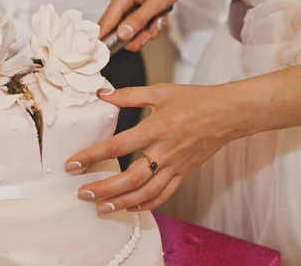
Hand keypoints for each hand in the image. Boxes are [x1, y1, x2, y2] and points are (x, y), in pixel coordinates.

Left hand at [65, 84, 249, 213]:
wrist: (228, 113)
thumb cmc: (194, 100)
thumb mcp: (160, 91)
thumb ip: (128, 94)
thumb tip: (102, 94)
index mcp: (155, 128)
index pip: (117, 145)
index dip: (91, 156)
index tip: (72, 164)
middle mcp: (163, 151)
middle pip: (129, 177)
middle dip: (103, 188)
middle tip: (82, 193)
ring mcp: (175, 166)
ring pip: (145, 192)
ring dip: (121, 202)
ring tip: (101, 208)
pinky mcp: (184, 173)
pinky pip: (164, 194)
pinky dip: (146, 204)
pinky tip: (131, 207)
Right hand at [98, 0, 200, 51]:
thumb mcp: (157, 2)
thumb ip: (138, 19)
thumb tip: (121, 35)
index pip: (104, 24)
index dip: (105, 41)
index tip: (109, 55)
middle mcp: (120, 2)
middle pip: (118, 33)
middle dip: (138, 37)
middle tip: (153, 31)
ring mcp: (127, 7)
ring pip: (131, 33)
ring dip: (147, 32)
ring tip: (160, 19)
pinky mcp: (134, 10)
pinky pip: (138, 27)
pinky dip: (150, 27)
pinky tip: (159, 17)